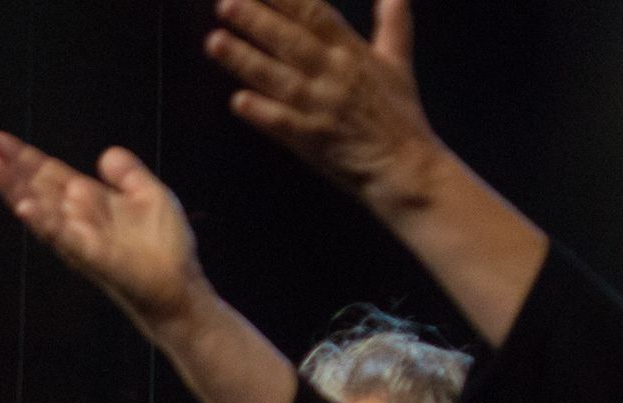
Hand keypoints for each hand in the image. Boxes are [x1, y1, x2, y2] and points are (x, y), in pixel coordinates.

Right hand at [0, 135, 208, 332]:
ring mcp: (78, 237)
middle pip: (32, 185)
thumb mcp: (150, 194)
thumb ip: (127, 173)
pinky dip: (43, 221)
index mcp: (86, 198)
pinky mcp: (92, 255)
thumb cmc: (165, 246)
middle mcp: (74, 217)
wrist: (180, 285)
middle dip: (6, 165)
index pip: (44, 171)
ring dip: (11, 188)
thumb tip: (105, 154)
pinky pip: (62, 236)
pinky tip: (23, 207)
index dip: (19, 154)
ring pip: (38, 208)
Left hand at [207, 0, 443, 212]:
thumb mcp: (398, 62)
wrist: (407, 167)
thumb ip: (393, 22)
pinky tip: (237, 101)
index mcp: (352, 52)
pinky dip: (262, 112)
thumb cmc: (399, 115)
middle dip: (257, 21)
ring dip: (245, 60)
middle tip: (224, 3)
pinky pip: (284, 123)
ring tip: (214, 42)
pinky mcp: (314, 140)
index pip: (314, 15)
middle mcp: (335, 74)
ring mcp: (322, 108)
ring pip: (279, 78)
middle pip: (291, 41)